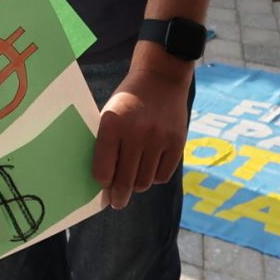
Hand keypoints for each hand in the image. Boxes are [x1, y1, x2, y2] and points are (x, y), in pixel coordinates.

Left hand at [92, 52, 191, 209]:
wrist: (161, 77)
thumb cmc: (128, 100)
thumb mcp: (110, 114)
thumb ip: (106, 144)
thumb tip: (104, 182)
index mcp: (113, 124)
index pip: (103, 170)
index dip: (102, 182)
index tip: (103, 186)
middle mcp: (136, 133)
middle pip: (125, 181)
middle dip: (119, 197)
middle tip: (117, 202)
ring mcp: (159, 138)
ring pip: (145, 182)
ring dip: (137, 185)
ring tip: (134, 180)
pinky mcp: (177, 142)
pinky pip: (163, 175)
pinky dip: (155, 176)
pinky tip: (150, 168)